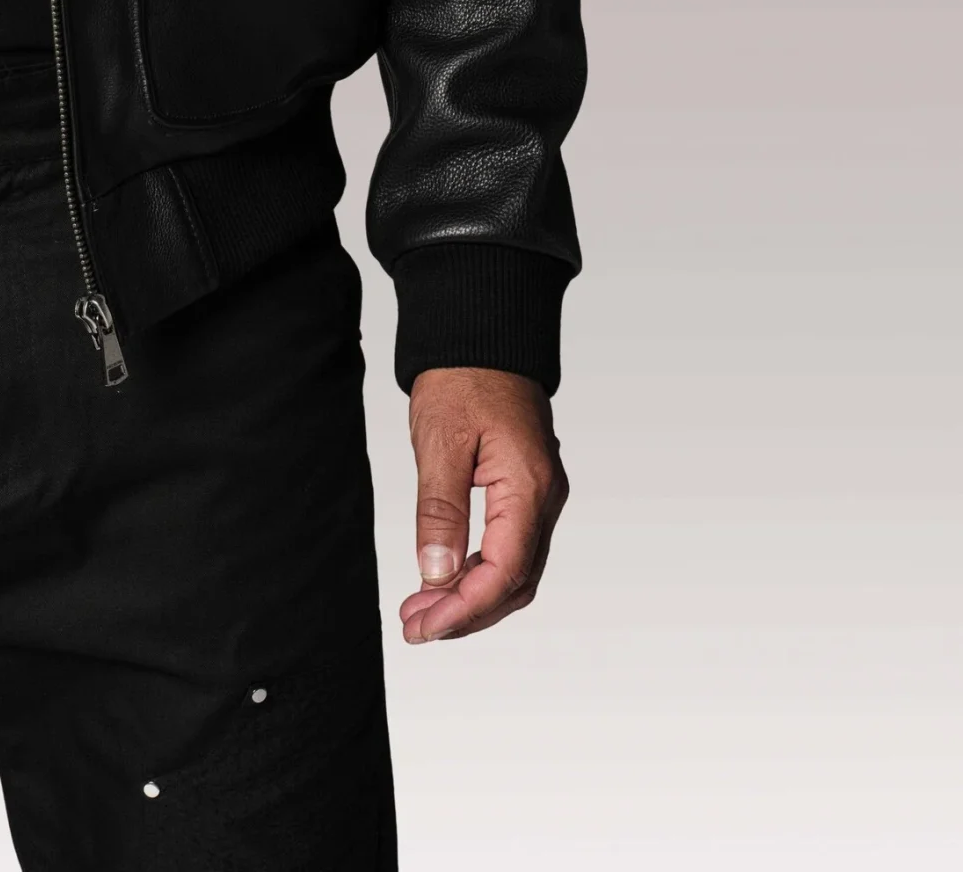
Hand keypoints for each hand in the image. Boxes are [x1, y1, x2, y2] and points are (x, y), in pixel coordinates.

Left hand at [400, 366, 567, 644]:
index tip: (424, 627)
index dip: (465, 609)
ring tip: (421, 609)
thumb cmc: (463, 376)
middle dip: (466, 612)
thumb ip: (440, 509)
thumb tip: (435, 572)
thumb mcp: (440, 441)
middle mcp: (546, 497)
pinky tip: (445, 577)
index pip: (506, 571)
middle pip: (515, 581)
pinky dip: (479, 570)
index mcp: (530, 486)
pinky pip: (511, 546)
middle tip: (416, 627)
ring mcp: (541, 495)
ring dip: (471, 596)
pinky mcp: (528, 490)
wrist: (483, 335)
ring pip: (515, 569)